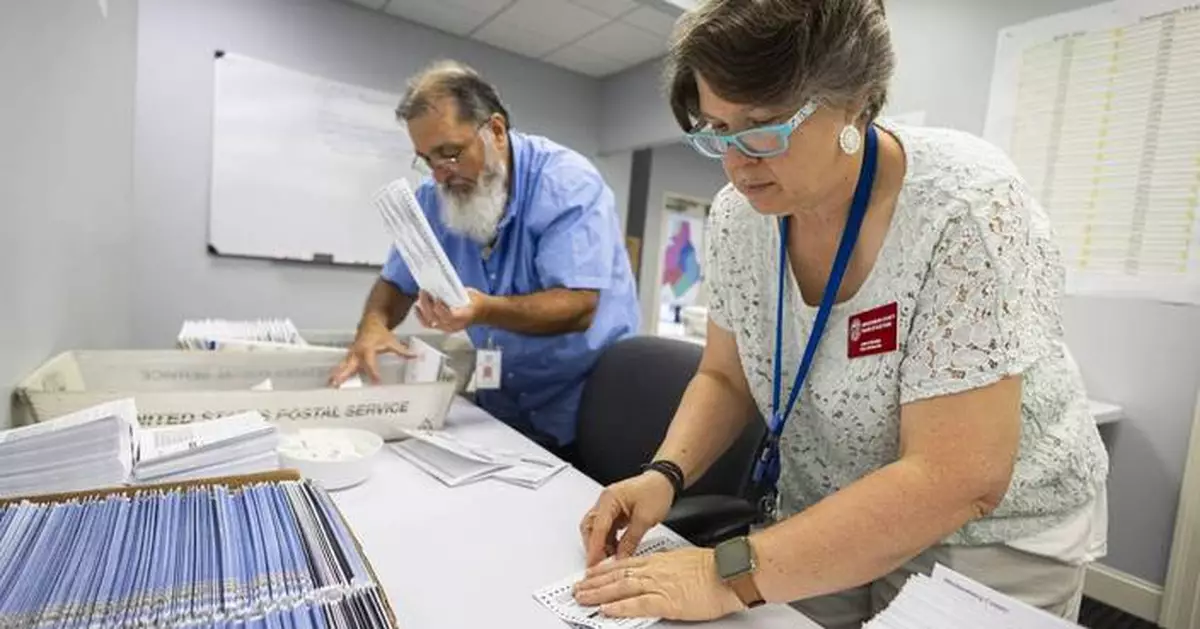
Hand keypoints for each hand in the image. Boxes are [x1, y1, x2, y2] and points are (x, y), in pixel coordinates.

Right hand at [328, 319, 413, 385]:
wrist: (370, 322)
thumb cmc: (381, 333)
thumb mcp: (393, 342)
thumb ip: (403, 351)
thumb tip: (416, 356)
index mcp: (368, 349)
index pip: (371, 364)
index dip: (373, 373)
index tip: (376, 383)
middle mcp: (357, 353)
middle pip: (350, 366)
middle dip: (344, 375)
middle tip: (337, 385)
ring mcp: (351, 355)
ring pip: (343, 366)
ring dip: (336, 376)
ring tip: (330, 386)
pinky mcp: (349, 357)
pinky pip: (343, 366)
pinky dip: (337, 374)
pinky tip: (331, 384)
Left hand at [413, 288, 489, 333]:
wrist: (481, 312)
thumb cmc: (475, 301)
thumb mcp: (468, 293)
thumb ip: (454, 292)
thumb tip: (439, 285)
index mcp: (465, 316)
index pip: (450, 316)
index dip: (440, 309)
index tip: (436, 298)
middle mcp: (455, 325)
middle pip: (436, 318)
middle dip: (427, 304)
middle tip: (424, 292)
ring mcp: (448, 328)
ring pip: (430, 321)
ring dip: (423, 308)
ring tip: (422, 296)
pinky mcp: (442, 328)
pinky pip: (428, 324)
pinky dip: (420, 316)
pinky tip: (416, 307)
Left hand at [572, 547, 743, 620]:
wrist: (730, 572)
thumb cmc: (714, 567)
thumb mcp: (684, 559)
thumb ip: (668, 565)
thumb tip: (660, 568)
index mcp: (659, 560)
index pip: (625, 564)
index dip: (604, 570)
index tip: (591, 574)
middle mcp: (654, 570)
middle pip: (617, 575)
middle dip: (595, 583)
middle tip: (578, 588)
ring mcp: (659, 585)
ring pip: (621, 588)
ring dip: (599, 593)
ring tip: (583, 597)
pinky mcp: (667, 601)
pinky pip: (638, 604)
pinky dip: (620, 607)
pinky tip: (607, 609)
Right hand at [580, 472, 674, 566]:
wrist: (665, 481)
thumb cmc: (656, 491)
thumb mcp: (645, 519)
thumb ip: (630, 540)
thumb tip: (620, 557)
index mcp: (609, 499)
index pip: (597, 528)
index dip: (595, 549)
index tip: (593, 564)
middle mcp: (606, 501)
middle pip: (590, 528)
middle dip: (594, 547)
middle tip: (599, 563)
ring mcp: (610, 506)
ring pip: (597, 530)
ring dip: (602, 545)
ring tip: (610, 558)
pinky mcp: (616, 512)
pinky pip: (607, 529)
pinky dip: (609, 541)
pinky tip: (616, 550)